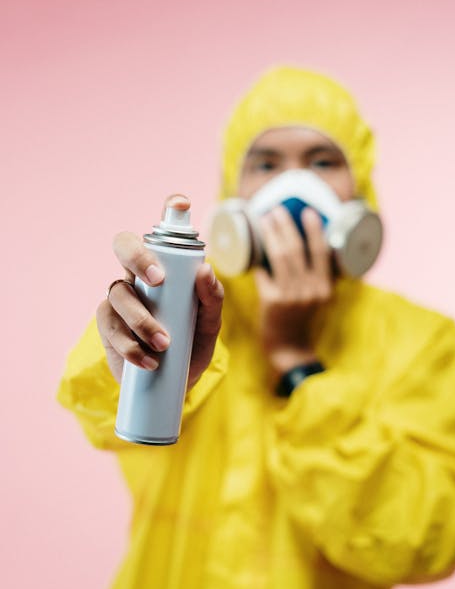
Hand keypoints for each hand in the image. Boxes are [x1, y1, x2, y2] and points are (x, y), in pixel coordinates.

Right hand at [96, 195, 223, 385]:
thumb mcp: (209, 324)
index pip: (163, 232)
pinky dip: (130, 344)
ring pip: (118, 291)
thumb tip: (204, 270)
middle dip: (137, 256)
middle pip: (124, 244)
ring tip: (164, 344)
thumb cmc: (193, 345)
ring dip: (141, 319)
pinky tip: (148, 359)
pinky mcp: (108, 325)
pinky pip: (110, 325)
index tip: (181, 204)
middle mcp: (138, 275)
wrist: (174, 384)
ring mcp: (120, 298)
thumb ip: (212, 299)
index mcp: (166, 267)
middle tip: (158, 279)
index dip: (169, 210)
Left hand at [254, 205, 332, 374]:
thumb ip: (317, 273)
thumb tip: (311, 240)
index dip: (314, 230)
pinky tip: (253, 247)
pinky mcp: (272, 300)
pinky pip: (264, 272)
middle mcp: (310, 290)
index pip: (322, 252)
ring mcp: (291, 295)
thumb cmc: (301, 315)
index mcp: (325, 287)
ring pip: (279, 256)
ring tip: (265, 220)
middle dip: (285, 225)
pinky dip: (259, 259)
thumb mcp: (318, 295)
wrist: (289, 346)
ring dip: (271, 234)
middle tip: (276, 210)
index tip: (306, 212)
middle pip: (297, 249)